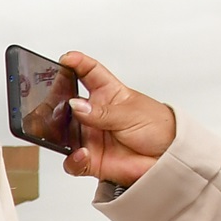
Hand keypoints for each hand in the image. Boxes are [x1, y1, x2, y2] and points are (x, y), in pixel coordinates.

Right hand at [60, 52, 175, 186]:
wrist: (169, 158)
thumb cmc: (159, 128)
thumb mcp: (132, 113)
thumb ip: (102, 112)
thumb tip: (76, 105)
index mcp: (109, 94)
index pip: (89, 73)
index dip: (76, 63)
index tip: (65, 59)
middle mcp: (95, 115)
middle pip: (67, 102)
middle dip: (55, 100)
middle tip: (51, 101)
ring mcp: (90, 137)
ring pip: (62, 133)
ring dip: (58, 132)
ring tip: (63, 130)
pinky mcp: (89, 160)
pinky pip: (72, 161)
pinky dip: (73, 159)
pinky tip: (82, 154)